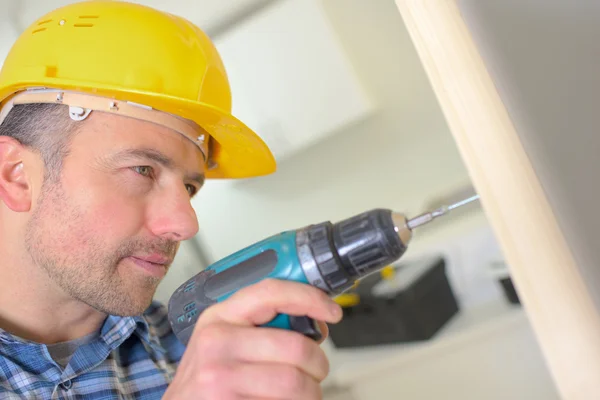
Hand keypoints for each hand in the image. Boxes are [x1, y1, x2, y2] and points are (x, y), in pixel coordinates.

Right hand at [163, 278, 342, 399]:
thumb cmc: (206, 379)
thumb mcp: (223, 342)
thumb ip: (260, 327)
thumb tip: (313, 324)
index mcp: (219, 318)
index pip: (271, 292)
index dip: (309, 298)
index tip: (332, 311)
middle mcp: (216, 343)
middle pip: (295, 347)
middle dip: (317, 364)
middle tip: (314, 373)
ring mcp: (219, 378)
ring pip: (295, 383)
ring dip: (310, 393)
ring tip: (300, 394)